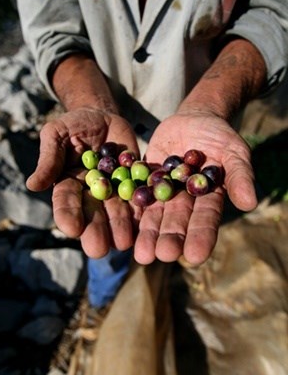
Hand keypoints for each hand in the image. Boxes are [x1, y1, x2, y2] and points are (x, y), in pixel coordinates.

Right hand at [28, 88, 135, 254]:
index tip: (72, 228)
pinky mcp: (134, 185)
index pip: (65, 204)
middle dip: (95, 232)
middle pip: (92, 216)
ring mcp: (113, 192)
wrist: (102, 117)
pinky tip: (144, 221)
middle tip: (98, 248)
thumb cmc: (73, 125)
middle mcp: (90, 195)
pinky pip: (138, 199)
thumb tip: (32, 185)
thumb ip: (49, 158)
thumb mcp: (57, 134)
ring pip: (116, 213)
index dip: (68, 216)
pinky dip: (141, 210)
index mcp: (68, 185)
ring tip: (123, 242)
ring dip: (119, 228)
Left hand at [133, 101, 257, 273]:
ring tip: (141, 254)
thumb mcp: (234, 152)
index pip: (206, 222)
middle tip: (162, 255)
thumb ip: (240, 175)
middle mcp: (185, 203)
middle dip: (170, 240)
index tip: (195, 256)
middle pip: (177, 224)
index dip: (201, 238)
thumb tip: (250, 203)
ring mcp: (165, 193)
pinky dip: (131, 210)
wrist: (195, 119)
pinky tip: (124, 224)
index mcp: (208, 200)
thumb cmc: (221, 138)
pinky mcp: (147, 180)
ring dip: (148, 234)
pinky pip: (137, 196)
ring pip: (155, 217)